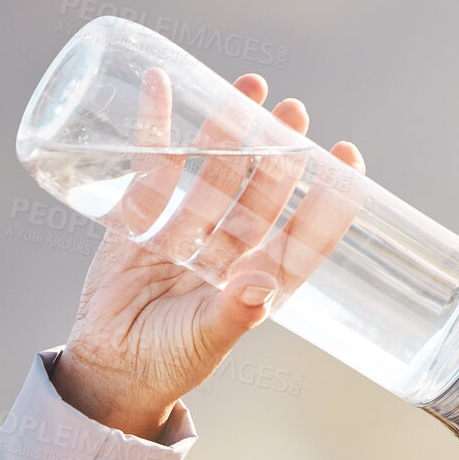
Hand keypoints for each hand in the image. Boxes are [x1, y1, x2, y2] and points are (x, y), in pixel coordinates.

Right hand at [53, 72, 365, 440]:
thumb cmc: (168, 364)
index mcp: (259, 283)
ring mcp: (186, 233)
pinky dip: (155, 131)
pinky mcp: (140, 223)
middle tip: (295, 112)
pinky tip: (162, 88)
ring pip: (214, 175)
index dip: (330, 199)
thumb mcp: (205, 340)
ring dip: (229, 133)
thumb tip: (262, 288)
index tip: (350, 157)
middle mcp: (231, 254)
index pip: (306, 234)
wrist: (108, 371)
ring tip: (248, 88)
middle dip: (279, 153)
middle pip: (263, 193)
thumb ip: (234, 313)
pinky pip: (151, 170)